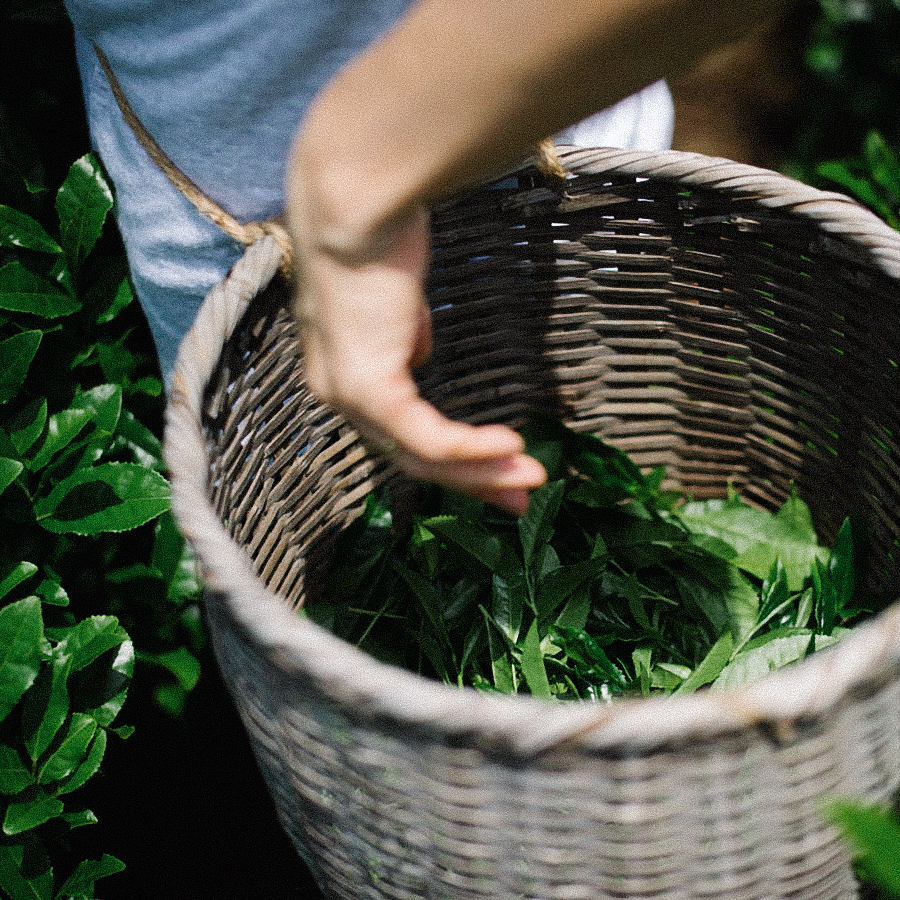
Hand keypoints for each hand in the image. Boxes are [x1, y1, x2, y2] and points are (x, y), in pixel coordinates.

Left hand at [288, 192, 546, 515]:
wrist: (355, 200)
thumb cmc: (376, 235)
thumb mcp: (394, 297)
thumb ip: (404, 333)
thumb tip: (418, 351)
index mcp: (344, 375)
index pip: (399, 433)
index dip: (451, 456)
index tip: (499, 462)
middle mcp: (339, 395)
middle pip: (412, 459)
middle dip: (473, 481)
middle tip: (521, 497)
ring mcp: (348, 395)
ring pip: (421, 457)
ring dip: (482, 471)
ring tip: (530, 478)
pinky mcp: (369, 386)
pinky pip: (427, 436)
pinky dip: (472, 447)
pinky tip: (511, 447)